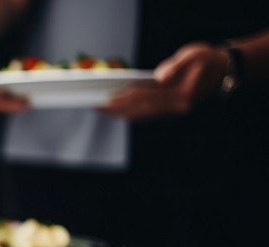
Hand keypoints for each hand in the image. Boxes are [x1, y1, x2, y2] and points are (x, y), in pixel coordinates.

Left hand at [101, 42, 228, 120]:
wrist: (223, 70)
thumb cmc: (206, 59)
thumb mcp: (193, 55)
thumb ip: (175, 65)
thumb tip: (158, 76)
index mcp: (182, 95)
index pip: (147, 98)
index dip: (126, 98)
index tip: (108, 98)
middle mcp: (177, 107)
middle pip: (142, 111)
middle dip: (118, 110)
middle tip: (98, 107)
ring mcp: (174, 111)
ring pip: (143, 116)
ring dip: (122, 114)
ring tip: (103, 110)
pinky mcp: (171, 111)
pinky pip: (148, 114)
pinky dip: (132, 113)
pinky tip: (119, 110)